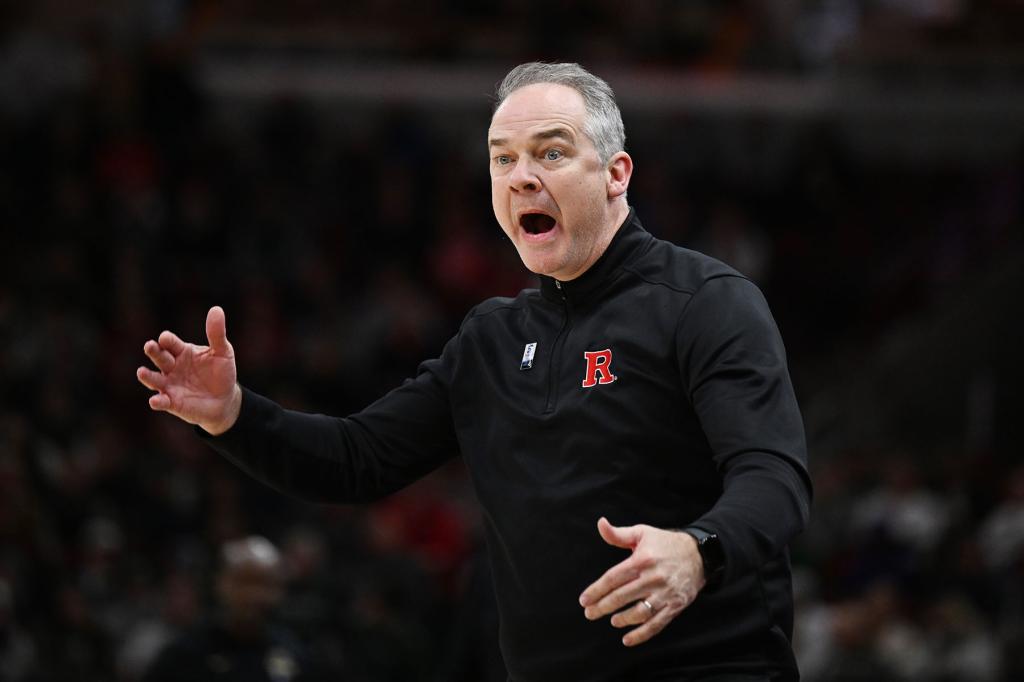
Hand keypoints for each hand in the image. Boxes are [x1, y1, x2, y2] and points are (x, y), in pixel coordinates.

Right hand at [137, 306, 241, 434]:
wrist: (226, 399)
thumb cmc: (222, 372)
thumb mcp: (223, 352)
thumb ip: (217, 334)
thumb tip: (216, 309)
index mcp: (182, 351)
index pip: (170, 343)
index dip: (167, 340)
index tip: (165, 338)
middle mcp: (172, 367)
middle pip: (159, 357)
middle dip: (154, 351)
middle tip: (149, 346)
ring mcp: (170, 385)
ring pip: (154, 379)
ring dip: (147, 376)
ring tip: (141, 372)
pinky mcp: (172, 402)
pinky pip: (162, 402)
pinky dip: (158, 401)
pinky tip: (156, 401)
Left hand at [578, 517, 705, 646]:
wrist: (699, 554)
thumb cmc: (665, 543)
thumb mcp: (642, 533)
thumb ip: (618, 534)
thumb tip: (600, 523)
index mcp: (642, 560)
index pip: (613, 578)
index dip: (597, 590)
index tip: (584, 600)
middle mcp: (653, 578)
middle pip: (622, 596)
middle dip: (602, 607)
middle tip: (589, 613)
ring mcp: (665, 594)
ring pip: (638, 613)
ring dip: (622, 619)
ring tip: (612, 621)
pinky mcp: (675, 606)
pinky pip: (656, 624)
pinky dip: (641, 634)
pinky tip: (628, 639)